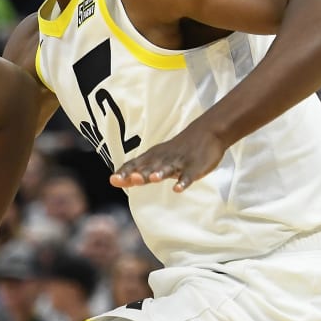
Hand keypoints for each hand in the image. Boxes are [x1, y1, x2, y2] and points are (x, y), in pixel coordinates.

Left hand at [109, 122, 227, 191]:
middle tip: (131, 179)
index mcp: (152, 157)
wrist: (206, 132)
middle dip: (140, 173)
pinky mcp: (194, 167)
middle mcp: (163, 159)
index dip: (125, 173)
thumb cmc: (175, 150)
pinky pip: (188, 176)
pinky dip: (183, 182)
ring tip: (153, 179)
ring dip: (160, 173)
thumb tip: (114, 180)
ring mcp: (179, 163)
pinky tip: (178, 189)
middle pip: (149, 167)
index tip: (113, 180)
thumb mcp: (156, 158)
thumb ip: (137, 171)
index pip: (135, 165)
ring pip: (168, 169)